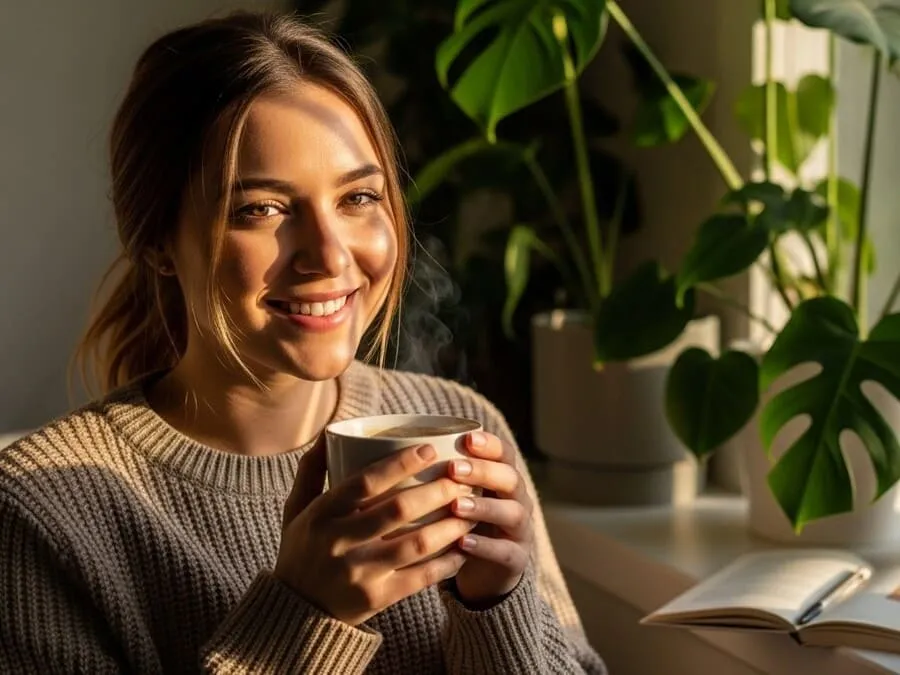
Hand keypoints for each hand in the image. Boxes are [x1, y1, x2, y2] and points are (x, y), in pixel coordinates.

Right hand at [274, 438, 473, 625]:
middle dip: (437, 490)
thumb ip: (311, 470)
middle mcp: (338, 542)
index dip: (400, 463)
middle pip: (398, 510)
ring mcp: (359, 573)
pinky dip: (448, 561)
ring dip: (451, 524)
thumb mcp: (296, 509)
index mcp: (321, 514)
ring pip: (417, 543)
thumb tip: (329, 432)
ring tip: (472, 509)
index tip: (429, 449)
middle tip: (462, 477)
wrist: (295, 612)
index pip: (365, 482)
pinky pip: (421, 577)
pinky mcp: (376, 599)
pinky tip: (464, 547)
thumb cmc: (302, 549)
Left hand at [448, 431, 533, 604]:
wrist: (486, 569)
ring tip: (456, 506)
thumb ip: (439, 474)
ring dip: (484, 507)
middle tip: (453, 469)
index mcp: (503, 477)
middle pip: (510, 478)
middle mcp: (517, 499)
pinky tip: (463, 542)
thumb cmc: (461, 521)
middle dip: (483, 471)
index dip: (489, 444)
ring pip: (513, 513)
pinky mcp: (516, 559)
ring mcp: (519, 530)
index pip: (504, 453)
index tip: (466, 438)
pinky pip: (505, 551)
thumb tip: (392, 448)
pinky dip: (484, 546)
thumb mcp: (455, 495)